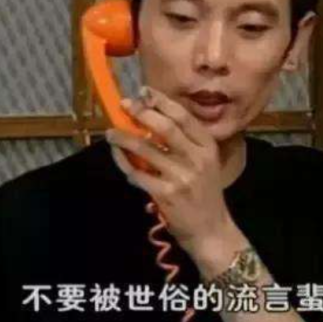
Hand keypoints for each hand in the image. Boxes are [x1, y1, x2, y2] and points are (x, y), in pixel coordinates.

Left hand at [105, 86, 235, 255]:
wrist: (211, 230)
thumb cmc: (205, 193)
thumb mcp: (205, 163)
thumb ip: (186, 143)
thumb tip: (153, 118)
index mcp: (208, 147)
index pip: (184, 117)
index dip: (162, 101)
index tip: (144, 91)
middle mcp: (197, 159)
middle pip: (165, 128)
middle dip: (142, 113)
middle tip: (125, 105)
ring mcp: (181, 177)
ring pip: (146, 149)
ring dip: (124, 138)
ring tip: (111, 133)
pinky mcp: (166, 195)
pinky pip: (138, 174)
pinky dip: (125, 164)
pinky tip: (119, 158)